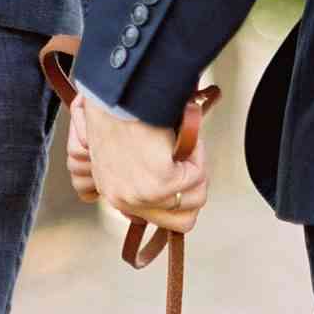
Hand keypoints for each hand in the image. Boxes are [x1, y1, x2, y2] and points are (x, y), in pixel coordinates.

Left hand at [67, 94, 208, 235]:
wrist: (117, 91)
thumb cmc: (121, 110)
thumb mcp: (129, 152)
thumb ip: (148, 176)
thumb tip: (178, 185)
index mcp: (116, 195)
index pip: (159, 220)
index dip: (178, 198)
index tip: (182, 175)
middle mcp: (126, 201)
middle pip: (183, 221)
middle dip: (194, 191)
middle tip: (190, 162)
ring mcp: (144, 195)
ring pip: (196, 200)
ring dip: (196, 168)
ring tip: (182, 144)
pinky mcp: (160, 183)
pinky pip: (197, 176)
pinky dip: (196, 152)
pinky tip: (181, 135)